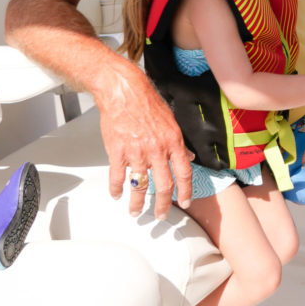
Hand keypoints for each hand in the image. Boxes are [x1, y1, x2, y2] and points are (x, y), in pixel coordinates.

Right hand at [98, 64, 192, 220]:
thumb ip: (178, 143)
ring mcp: (137, 152)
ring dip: (137, 203)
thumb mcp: (171, 121)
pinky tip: (117, 194)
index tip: (185, 201)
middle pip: (163, 185)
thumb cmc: (146, 101)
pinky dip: (116, 189)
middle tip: (160, 214)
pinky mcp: (118, 151)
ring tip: (135, 211)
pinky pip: (117, 176)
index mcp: (173, 141)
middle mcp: (157, 149)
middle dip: (162, 205)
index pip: (184, 172)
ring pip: (139, 185)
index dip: (186, 191)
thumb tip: (188, 157)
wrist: (123, 90)